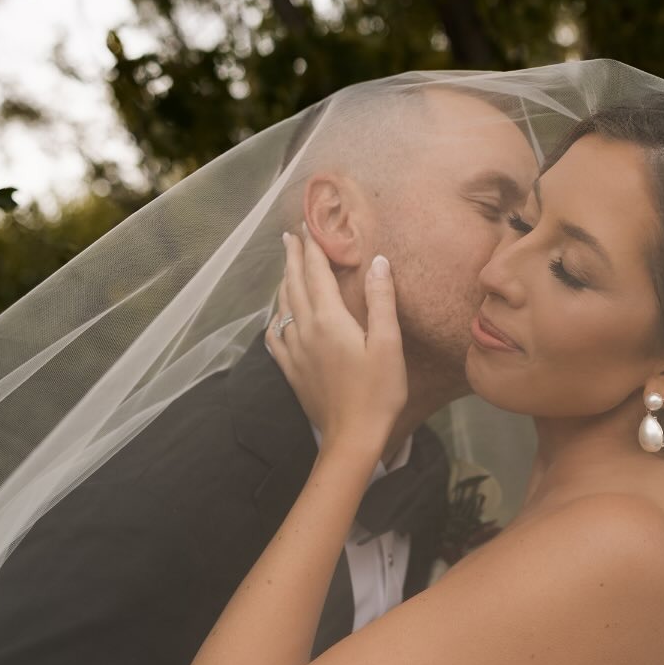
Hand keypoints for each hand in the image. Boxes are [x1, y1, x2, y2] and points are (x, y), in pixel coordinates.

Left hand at [264, 227, 407, 455]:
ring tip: (287, 268)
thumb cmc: (378, 394)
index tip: (308, 226)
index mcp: (329, 320)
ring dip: (284, 283)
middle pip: (294, 285)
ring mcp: (295, 352)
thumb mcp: (389, 345)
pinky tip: (278, 318)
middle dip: (293, 258)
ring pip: (282, 307)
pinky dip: (275, 319)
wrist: (352, 438)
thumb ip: (381, 300)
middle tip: (290, 237)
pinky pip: (275, 338)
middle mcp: (306, 330)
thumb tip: (378, 261)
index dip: (313, 248)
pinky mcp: (292, 372)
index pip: (316, 273)